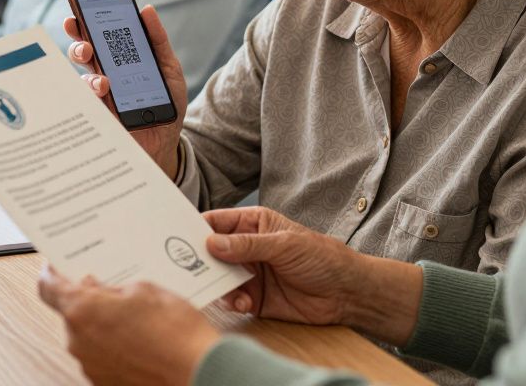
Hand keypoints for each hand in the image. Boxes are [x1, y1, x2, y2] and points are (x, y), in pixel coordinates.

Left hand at [38, 265, 219, 385]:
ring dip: (105, 324)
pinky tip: (140, 338)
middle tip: (115, 288)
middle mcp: (78, 342)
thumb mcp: (145, 290)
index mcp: (82, 311)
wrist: (198, 373)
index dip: (52, 273)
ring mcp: (90, 366)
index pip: (48, 287)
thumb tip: (99, 290)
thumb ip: (113, 288)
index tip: (57, 265)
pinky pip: (101, 355)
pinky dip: (114, 345)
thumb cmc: (176, 333)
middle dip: (90, 300)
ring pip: (88, 335)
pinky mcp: (104, 382)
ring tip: (137, 316)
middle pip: (72, 312)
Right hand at [64, 6, 186, 177]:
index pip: (96, 38)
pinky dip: (94, 102)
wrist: (171, 136)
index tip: (75, 17)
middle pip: (83, 57)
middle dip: (79, 48)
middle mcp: (105, 75)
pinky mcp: (103, 117)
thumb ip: (157, 39)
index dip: (82, 25)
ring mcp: (102, 97)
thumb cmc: (167, 99)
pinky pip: (90, 108)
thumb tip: (147, 10)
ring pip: (83, 82)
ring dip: (90, 80)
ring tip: (104, 83)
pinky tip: (104, 99)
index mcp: (117, 59)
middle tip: (86, 47)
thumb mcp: (168, 66)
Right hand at [204, 206, 364, 326]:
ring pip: (218, 277)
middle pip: (211, 252)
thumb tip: (212, 243)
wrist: (346, 293)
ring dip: (217, 284)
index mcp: (253, 224)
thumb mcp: (284, 245)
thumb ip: (247, 245)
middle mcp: (247, 248)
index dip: (197, 229)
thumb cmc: (322, 257)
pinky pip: (233, 299)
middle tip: (189, 268)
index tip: (179, 237)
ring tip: (225, 289)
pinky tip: (244, 302)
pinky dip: (233, 301)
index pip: (217, 222)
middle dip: (201, 260)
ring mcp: (249, 273)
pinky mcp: (254, 298)